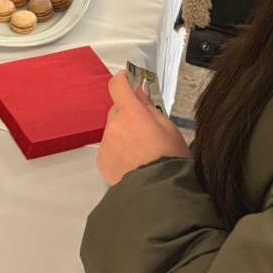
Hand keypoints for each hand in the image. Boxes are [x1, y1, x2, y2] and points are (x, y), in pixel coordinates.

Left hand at [98, 70, 189, 184]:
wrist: (160, 191)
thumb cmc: (170, 160)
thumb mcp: (169, 127)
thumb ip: (149, 106)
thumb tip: (140, 91)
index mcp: (131, 113)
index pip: (118, 85)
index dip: (123, 81)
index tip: (128, 80)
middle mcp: (114, 125)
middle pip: (117, 110)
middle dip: (128, 114)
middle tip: (146, 129)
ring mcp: (106, 143)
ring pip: (113, 130)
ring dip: (123, 134)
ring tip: (143, 151)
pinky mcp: (103, 160)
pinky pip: (109, 148)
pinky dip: (118, 151)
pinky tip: (134, 162)